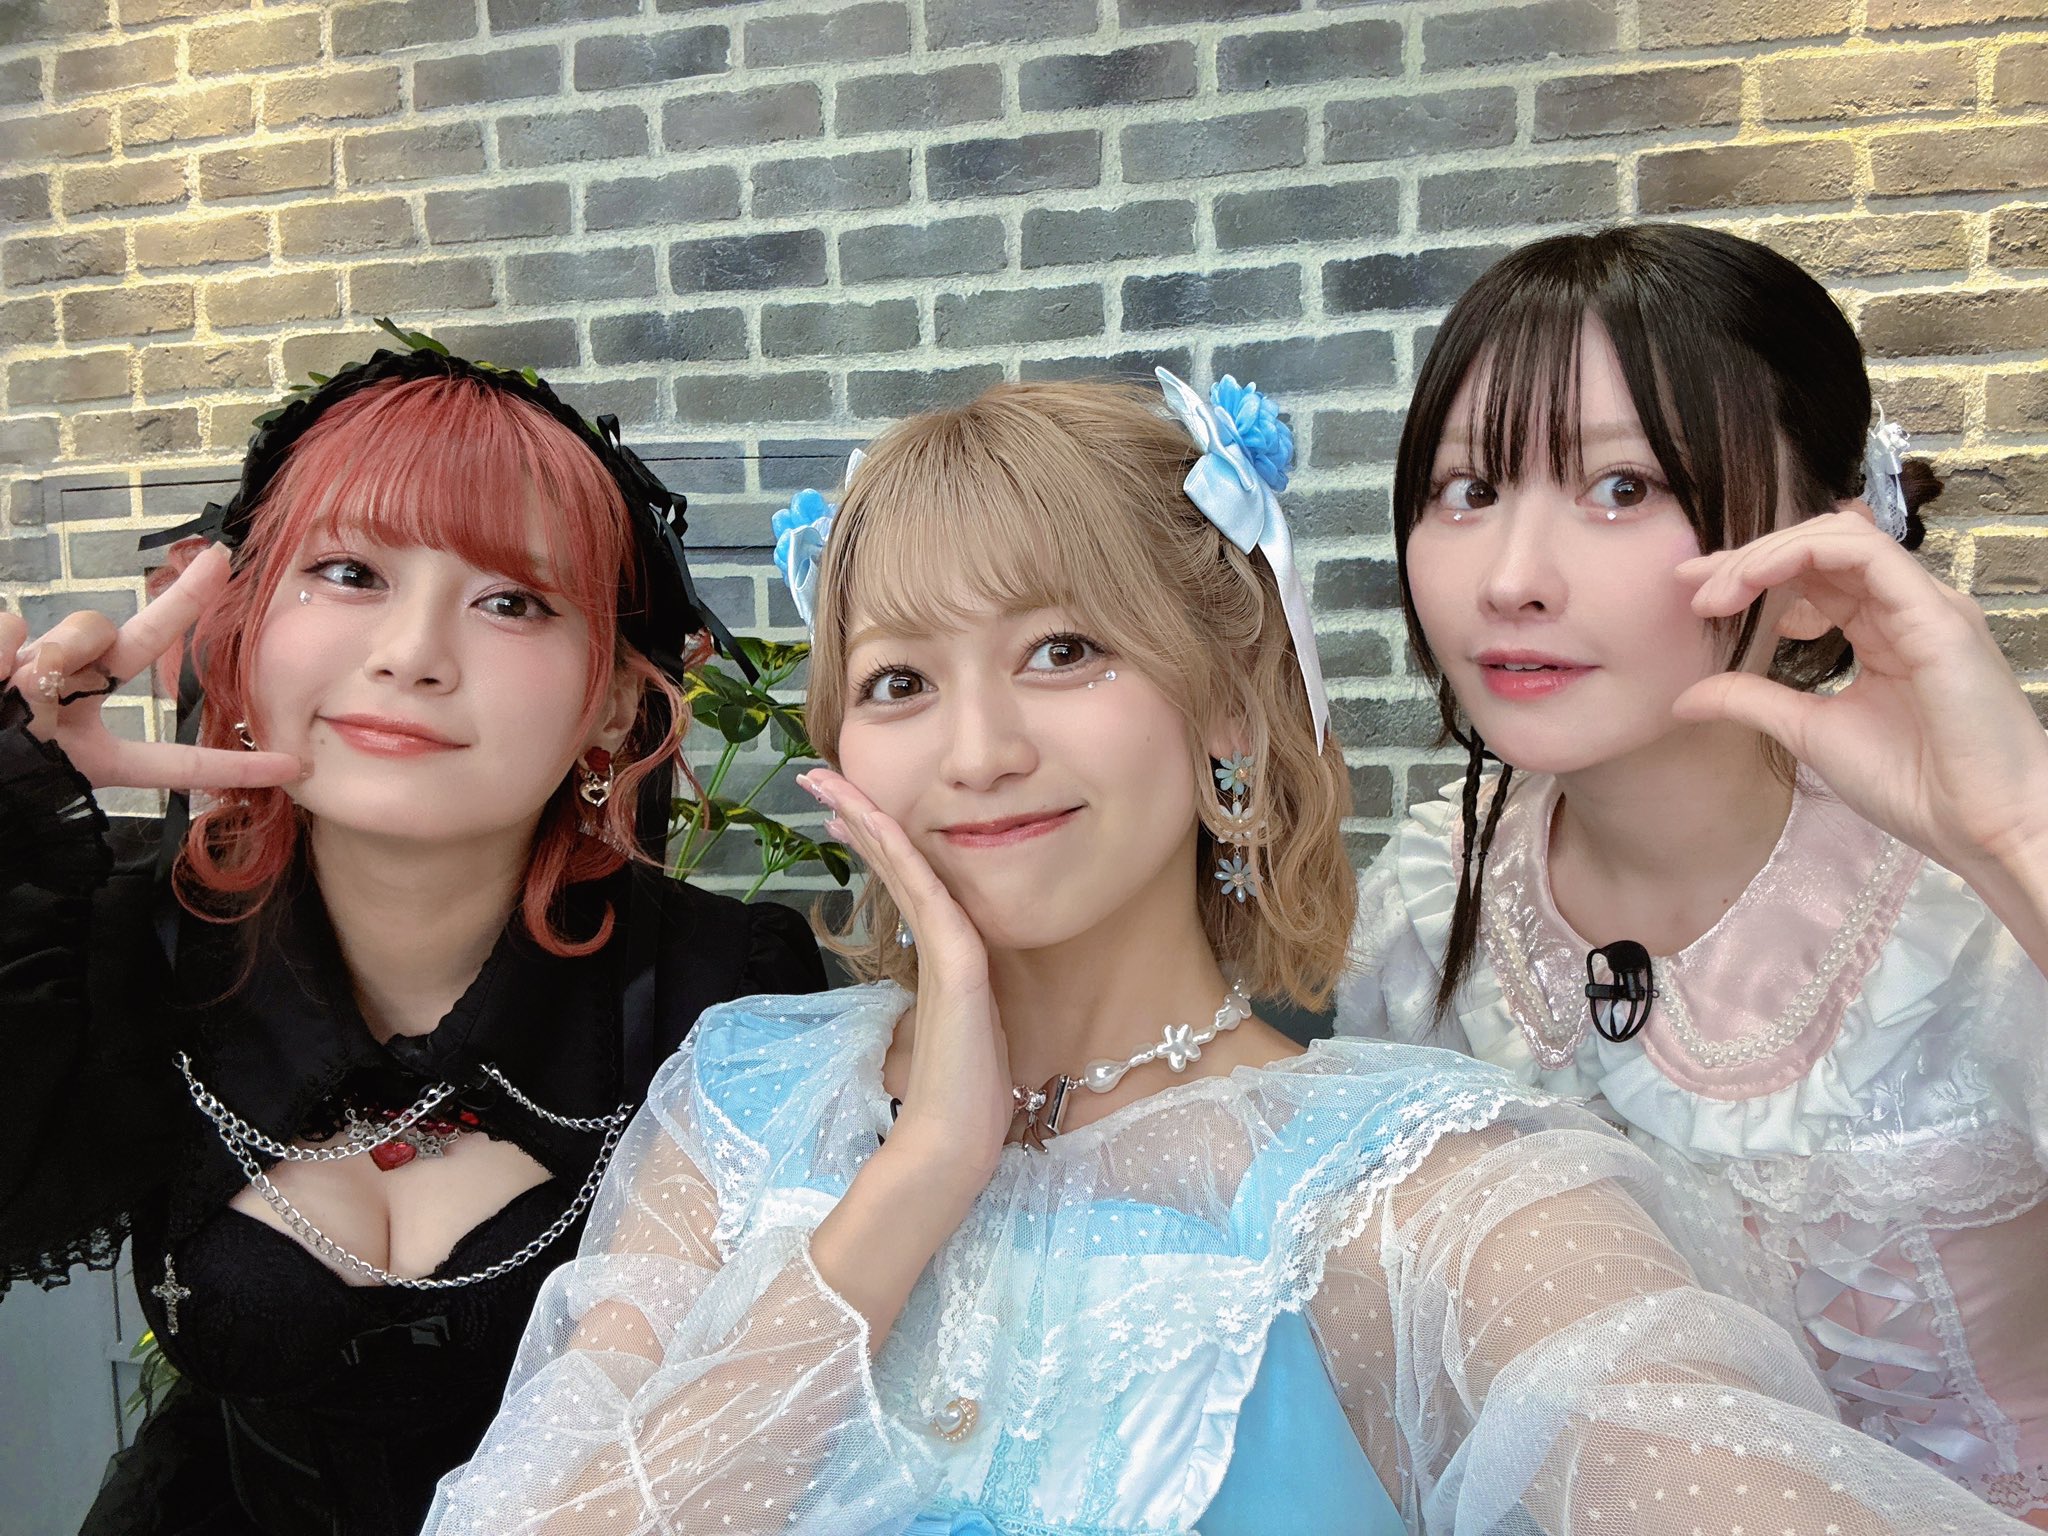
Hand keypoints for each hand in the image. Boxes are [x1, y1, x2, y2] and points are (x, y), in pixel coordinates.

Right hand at [2, 544, 304, 791]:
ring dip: (62, 646)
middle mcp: (66, 705)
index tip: (297, 767)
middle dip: (182, 604)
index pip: (170, 764)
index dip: (232, 769)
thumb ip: (35, 700)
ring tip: (21, 679)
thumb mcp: (19, 771)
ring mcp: (29, 671)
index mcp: (86, 759)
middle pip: (137, 646)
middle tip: (220, 561)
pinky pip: (6, 624)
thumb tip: (25, 640)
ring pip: (75, 628)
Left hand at [797, 767, 1014, 1185]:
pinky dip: (906, 861)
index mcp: (942, 954)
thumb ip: (930, 999)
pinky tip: (883, 831)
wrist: (956, 1140)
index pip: (900, 882)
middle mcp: (951, 941)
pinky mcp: (964, 967)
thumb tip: (912, 981)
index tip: (835, 807)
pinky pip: (930, 900)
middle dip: (860, 814)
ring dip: (872, 824)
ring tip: (832, 789)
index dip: (870, 839)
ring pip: (912, 869)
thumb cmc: (951, 1096)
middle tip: (820, 776)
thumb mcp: (929, 1032)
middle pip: (901, 862)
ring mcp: (958, 951)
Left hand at [1674, 511, 2047, 881]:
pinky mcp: (1937, 614)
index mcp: (1882, 629)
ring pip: (1840, 537)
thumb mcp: (1811, 732)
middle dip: (1747, 558)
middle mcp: (1905, 607)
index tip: (1693, 596)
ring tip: (1718, 589)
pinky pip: (1867, 554)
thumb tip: (1684, 698)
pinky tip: (1757, 579)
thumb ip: (1753, 702)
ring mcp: (1925, 605)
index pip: (1811, 576)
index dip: (1748, 575)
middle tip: (1691, 587)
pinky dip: (1804, 554)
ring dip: (1769, 554)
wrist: (1982, 827)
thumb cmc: (1914, 785)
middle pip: (1818, 549)